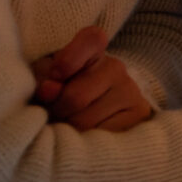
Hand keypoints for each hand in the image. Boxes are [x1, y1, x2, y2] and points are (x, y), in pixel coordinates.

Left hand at [31, 26, 153, 133]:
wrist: (96, 110)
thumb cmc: (62, 90)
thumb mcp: (46, 79)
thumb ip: (42, 80)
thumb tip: (48, 90)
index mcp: (92, 48)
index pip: (91, 39)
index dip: (68, 60)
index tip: (55, 76)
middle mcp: (115, 66)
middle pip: (76, 96)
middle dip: (58, 112)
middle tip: (55, 114)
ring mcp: (130, 90)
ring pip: (86, 122)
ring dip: (69, 130)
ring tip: (69, 125)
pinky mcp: (139, 114)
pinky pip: (102, 136)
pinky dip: (86, 142)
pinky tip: (85, 136)